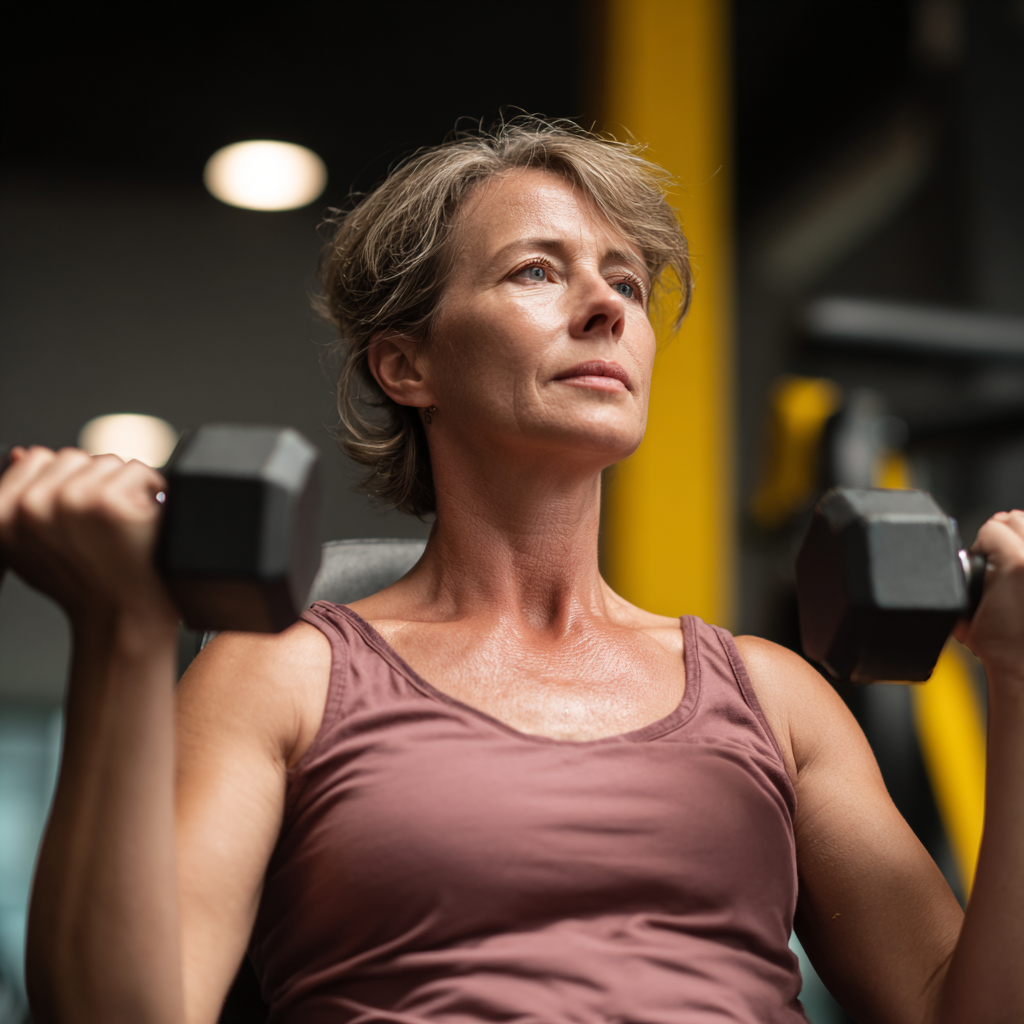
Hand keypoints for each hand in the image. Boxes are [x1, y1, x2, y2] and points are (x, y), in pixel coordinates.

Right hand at [0, 446, 176, 627]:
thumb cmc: (87, 586)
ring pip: (108, 462)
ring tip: (122, 529)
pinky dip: (152, 493)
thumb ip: (23, 502)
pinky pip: (138, 471)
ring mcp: (70, 500)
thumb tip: (23, 452)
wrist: (122, 618)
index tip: (82, 512)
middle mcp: (31, 505)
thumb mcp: (35, 548)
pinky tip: (143, 524)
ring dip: (125, 489)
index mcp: (4, 514)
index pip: (37, 458)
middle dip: (95, 484)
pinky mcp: (108, 502)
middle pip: (75, 457)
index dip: (68, 480)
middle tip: (104, 527)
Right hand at [954, 509, 1023, 682]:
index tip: (980, 559)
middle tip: (996, 556)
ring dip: (1021, 539)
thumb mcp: (964, 608)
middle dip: (1002, 534)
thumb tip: (963, 565)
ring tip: (1014, 562)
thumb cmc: (1001, 648)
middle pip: (1018, 518)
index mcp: (1016, 563)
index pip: (992, 527)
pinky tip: (1021, 577)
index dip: (979, 544)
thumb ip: (963, 578)